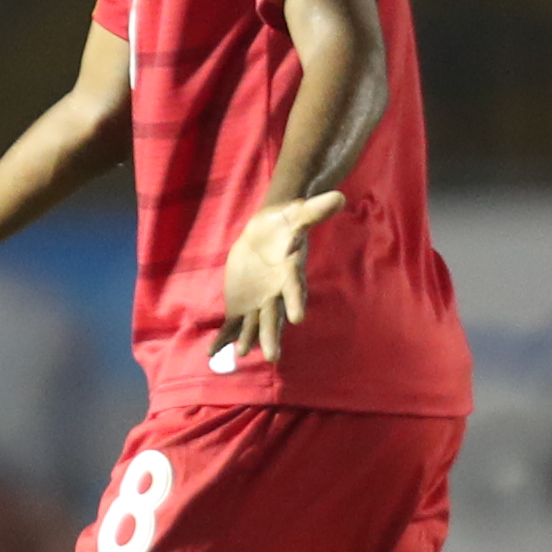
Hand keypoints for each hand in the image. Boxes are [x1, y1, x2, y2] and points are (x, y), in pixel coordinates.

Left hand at [219, 190, 342, 361]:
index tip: (297, 317)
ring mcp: (258, 301)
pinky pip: (233, 323)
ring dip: (248, 339)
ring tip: (242, 353)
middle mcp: (276, 293)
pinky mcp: (242, 304)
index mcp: (290, 273)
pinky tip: (212, 352)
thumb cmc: (284, 223)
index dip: (296, 301)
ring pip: (253, 324)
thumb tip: (339, 196)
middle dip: (271, 334)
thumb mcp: (297, 214)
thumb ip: (314, 210)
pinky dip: (223, 337)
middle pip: (273, 315)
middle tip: (272, 355)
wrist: (267, 232)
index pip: (294, 288)